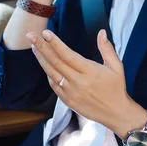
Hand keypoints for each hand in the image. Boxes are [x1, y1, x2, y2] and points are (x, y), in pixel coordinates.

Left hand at [26, 29, 145, 137]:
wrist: (116, 113)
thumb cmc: (116, 87)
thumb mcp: (116, 66)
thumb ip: (107, 48)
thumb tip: (101, 32)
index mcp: (89, 71)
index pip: (67, 54)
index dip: (55, 43)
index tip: (46, 33)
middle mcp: (78, 82)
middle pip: (55, 62)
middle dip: (41, 47)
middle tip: (30, 36)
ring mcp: (71, 92)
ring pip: (51, 73)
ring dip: (41, 59)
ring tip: (33, 47)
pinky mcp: (68, 101)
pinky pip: (54, 85)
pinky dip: (48, 74)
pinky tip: (44, 64)